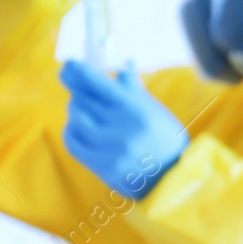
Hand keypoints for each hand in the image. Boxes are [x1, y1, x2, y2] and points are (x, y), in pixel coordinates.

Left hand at [60, 59, 187, 198]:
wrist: (173, 179)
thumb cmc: (164, 140)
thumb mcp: (155, 111)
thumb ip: (134, 90)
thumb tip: (122, 66)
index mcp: (138, 110)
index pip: (102, 86)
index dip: (81, 73)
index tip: (69, 64)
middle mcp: (124, 129)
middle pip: (85, 101)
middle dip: (76, 89)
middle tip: (75, 84)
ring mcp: (112, 149)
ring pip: (77, 120)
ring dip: (75, 110)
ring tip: (81, 109)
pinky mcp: (104, 167)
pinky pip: (74, 143)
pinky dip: (71, 131)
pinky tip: (76, 128)